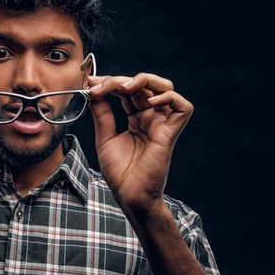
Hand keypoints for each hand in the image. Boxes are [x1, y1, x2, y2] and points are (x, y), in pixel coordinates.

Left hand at [87, 73, 193, 213]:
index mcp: (136, 118)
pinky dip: (169, 97)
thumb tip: (93, 92)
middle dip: (120, 80)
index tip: (91, 83)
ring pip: (166, 88)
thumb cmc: (119, 172)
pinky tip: (149, 102)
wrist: (128, 195)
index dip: (111, 82)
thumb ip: (102, 114)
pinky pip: (182, 108)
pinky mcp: (170, 134)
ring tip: (125, 87)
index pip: (128, 90)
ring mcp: (161, 124)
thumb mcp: (104, 138)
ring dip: (146, 80)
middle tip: (100, 85)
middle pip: (143, 84)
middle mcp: (151, 118)